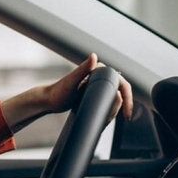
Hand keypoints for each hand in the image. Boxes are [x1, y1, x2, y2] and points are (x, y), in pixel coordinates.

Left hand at [0, 53, 133, 132]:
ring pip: (115, 97)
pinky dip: (109, 110)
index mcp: (98, 69)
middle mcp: (99, 75)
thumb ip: (82, 69)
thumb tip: (94, 56)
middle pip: (120, 91)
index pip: (121, 83)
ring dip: (115, 110)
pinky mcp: (94, 92)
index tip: (127, 114)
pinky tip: (106, 117)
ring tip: (108, 120)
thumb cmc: (58, 92)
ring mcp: (97, 84)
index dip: (127, 99)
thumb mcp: (71, 81)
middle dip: (122, 107)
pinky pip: (108, 100)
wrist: (49, 100)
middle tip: (118, 119)